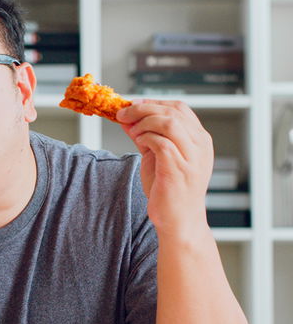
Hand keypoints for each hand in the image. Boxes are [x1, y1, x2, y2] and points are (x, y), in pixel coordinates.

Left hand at [117, 100, 212, 236]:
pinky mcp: (179, 169)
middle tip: (123, 113)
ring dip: (144, 122)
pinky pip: (162, 143)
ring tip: (132, 131)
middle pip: (173, 111)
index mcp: (199, 139)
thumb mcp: (157, 156)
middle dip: (143, 108)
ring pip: (169, 122)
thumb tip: (127, 119)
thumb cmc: (168, 190)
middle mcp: (200, 145)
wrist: (178, 220)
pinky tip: (139, 143)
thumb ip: (146, 136)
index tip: (133, 105)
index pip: (179, 108)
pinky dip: (146, 138)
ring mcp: (192, 157)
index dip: (154, 103)